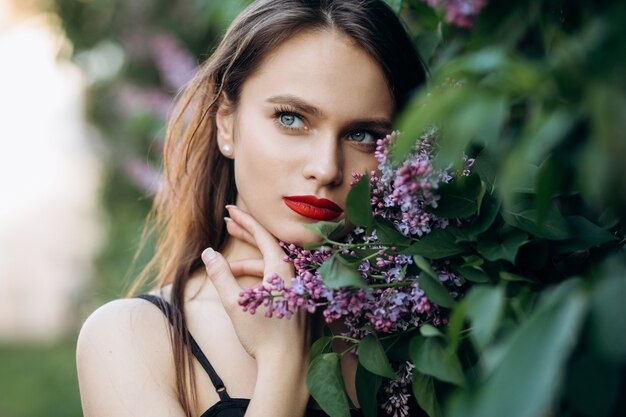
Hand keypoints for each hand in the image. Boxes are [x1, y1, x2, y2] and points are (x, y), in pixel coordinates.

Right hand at [201, 205, 310, 363]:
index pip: (263, 235)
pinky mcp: (299, 300)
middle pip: (269, 246)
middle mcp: (294, 274)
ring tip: (225, 268)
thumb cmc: (262, 335)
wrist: (288, 365)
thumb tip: (208, 253)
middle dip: (247, 234)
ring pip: (272, 265)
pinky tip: (244, 286)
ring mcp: (298, 287)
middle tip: (228, 225)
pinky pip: (278, 279)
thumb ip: (221, 275)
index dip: (245, 221)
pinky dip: (260, 277)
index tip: (229, 210)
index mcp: (282, 269)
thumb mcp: (235, 303)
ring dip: (249, 263)